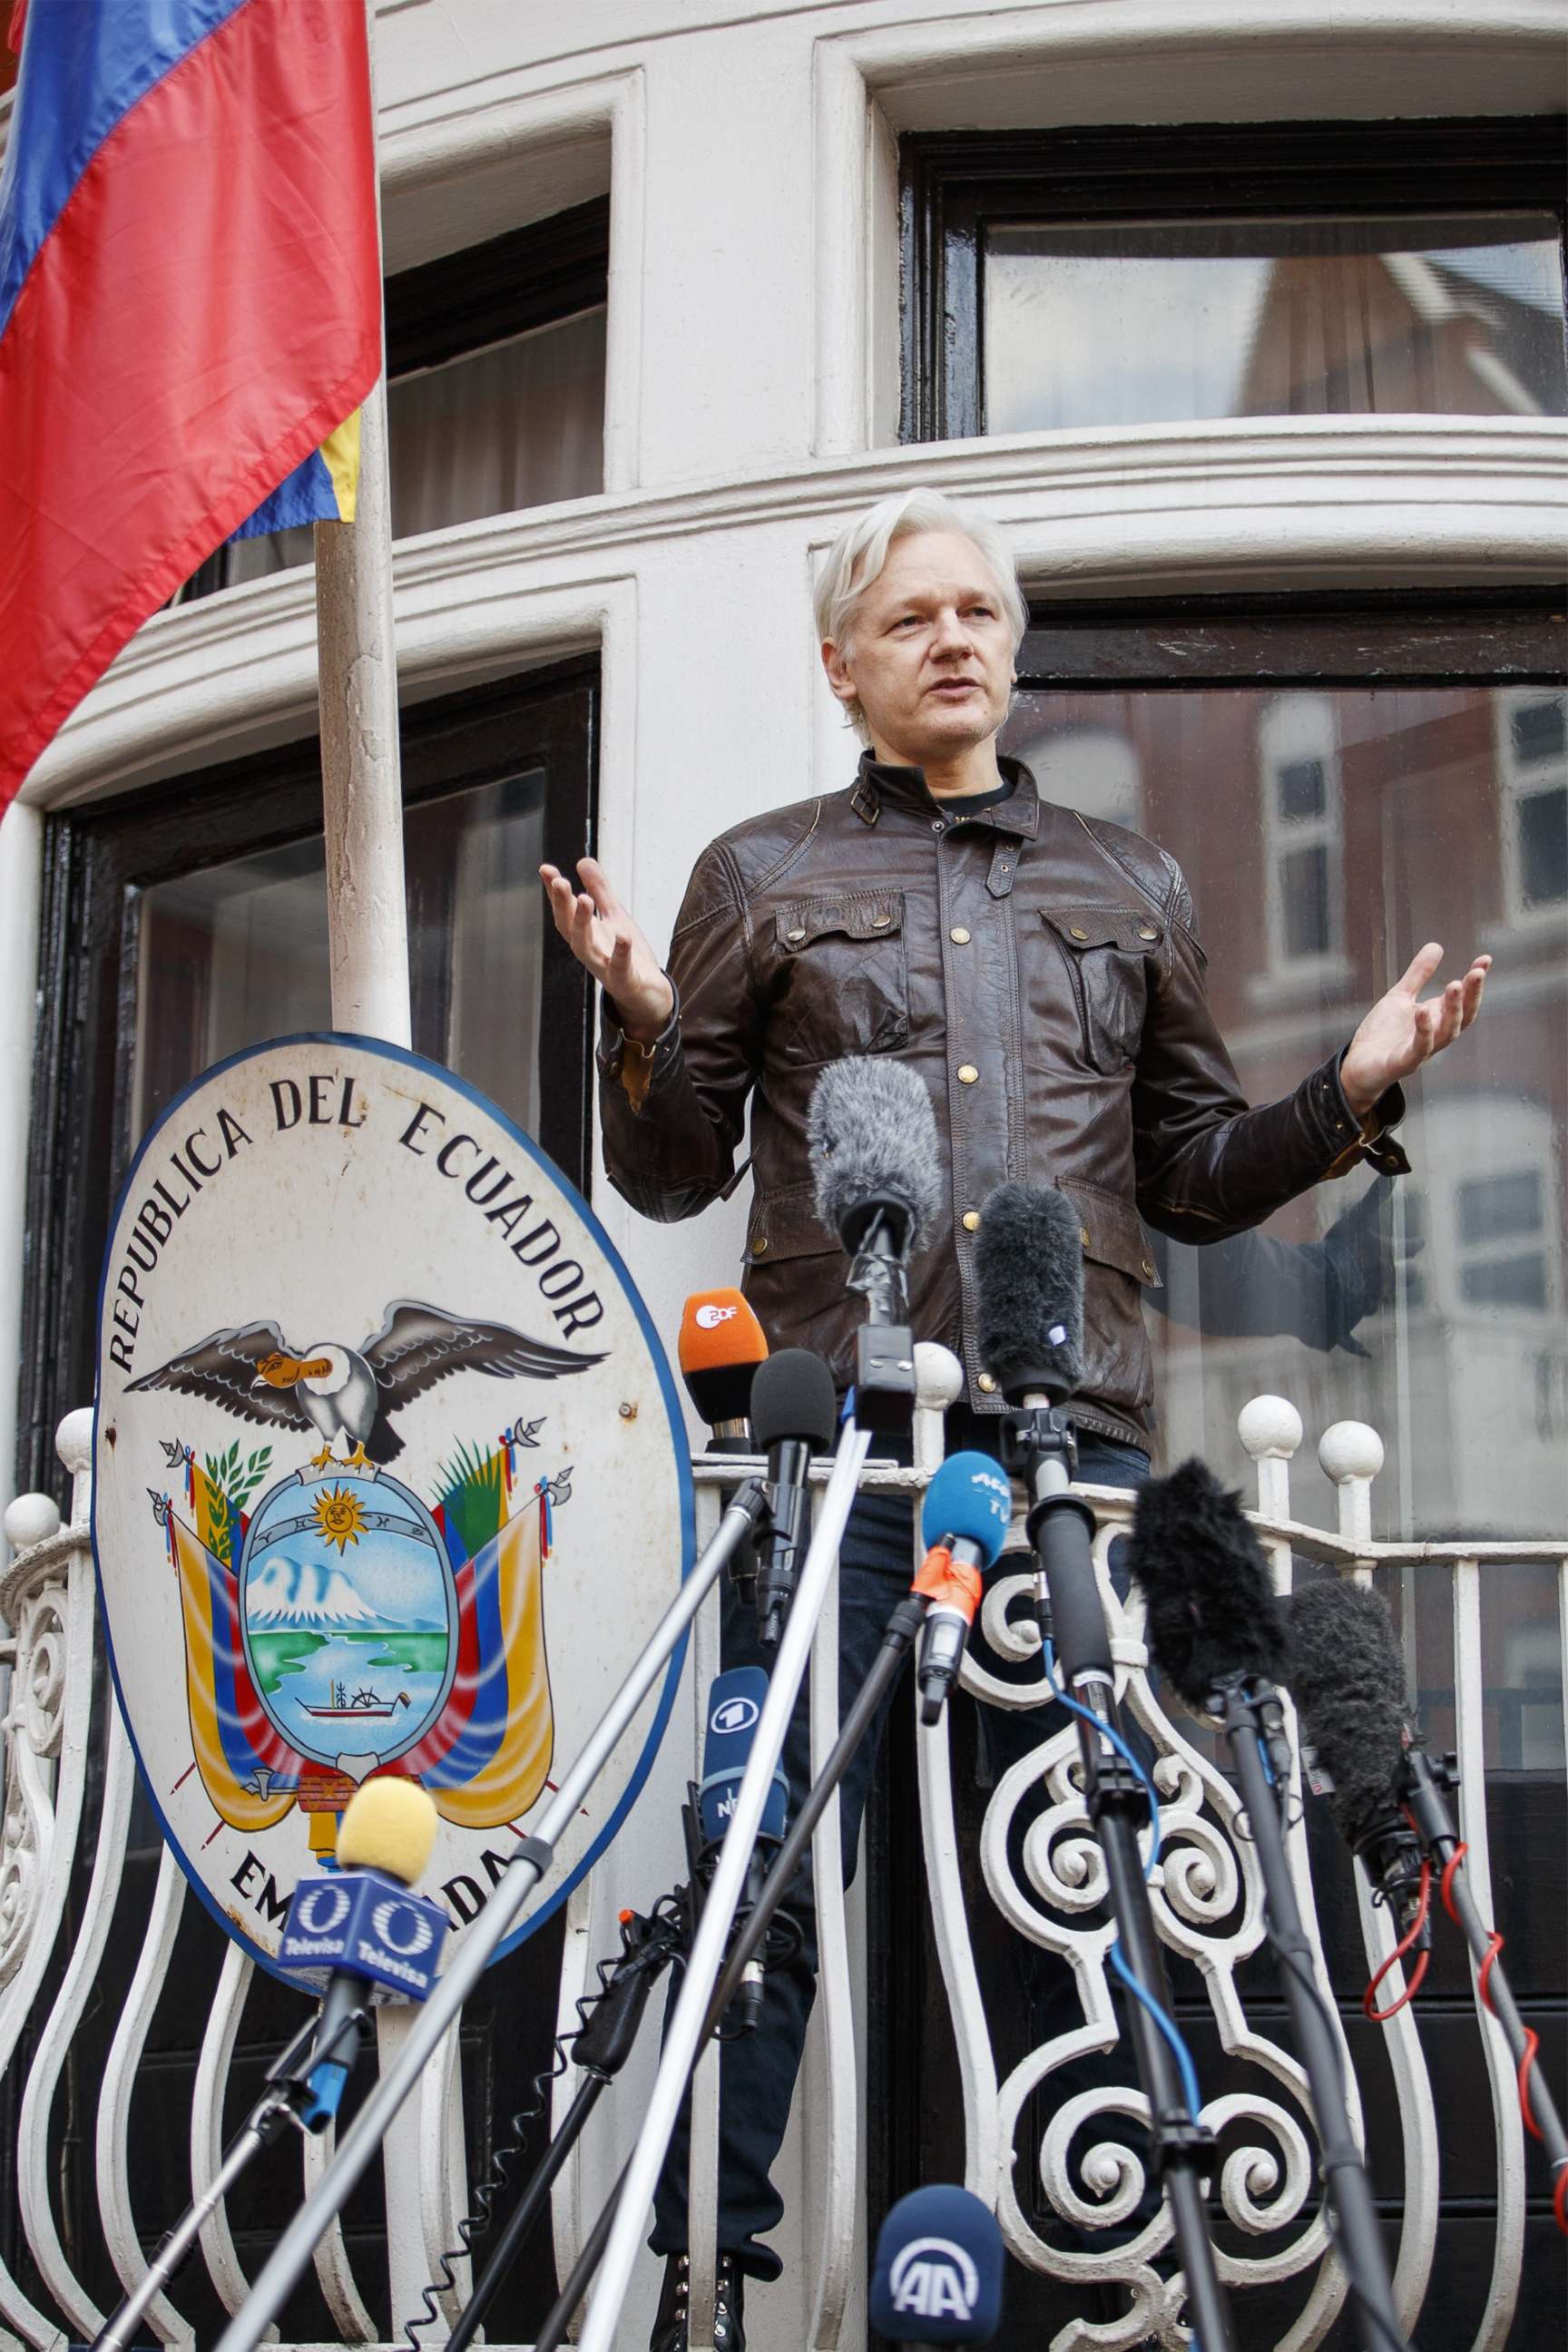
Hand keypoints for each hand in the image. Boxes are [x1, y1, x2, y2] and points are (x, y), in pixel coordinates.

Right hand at [539, 857, 673, 1044]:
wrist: (648, 994)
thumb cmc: (627, 956)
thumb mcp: (614, 918)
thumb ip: (599, 891)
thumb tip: (582, 860)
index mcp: (585, 934)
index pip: (564, 911)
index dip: (554, 892)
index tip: (546, 869)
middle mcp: (588, 950)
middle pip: (568, 927)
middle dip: (563, 904)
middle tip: (560, 881)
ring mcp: (603, 967)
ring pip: (585, 948)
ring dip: (582, 924)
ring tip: (584, 900)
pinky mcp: (624, 981)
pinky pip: (619, 968)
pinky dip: (620, 953)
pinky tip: (623, 937)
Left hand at [1340, 943, 1489, 1117]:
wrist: (1358, 1065)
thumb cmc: (1383, 1033)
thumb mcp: (1400, 997)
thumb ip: (1418, 975)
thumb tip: (1437, 945)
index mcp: (1437, 1019)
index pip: (1464, 1001)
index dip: (1475, 983)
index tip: (1485, 960)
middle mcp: (1436, 1035)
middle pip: (1462, 1017)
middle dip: (1472, 995)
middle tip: (1477, 973)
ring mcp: (1422, 1051)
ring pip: (1447, 1032)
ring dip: (1453, 1010)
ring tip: (1454, 985)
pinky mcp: (1404, 1063)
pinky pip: (1420, 1049)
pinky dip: (1425, 1030)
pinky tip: (1424, 1010)